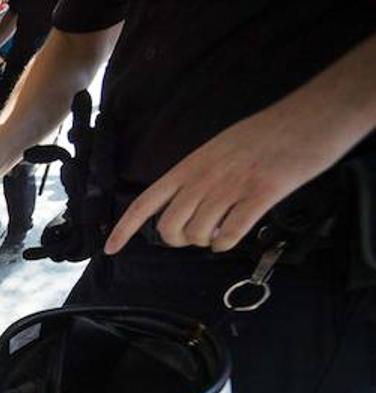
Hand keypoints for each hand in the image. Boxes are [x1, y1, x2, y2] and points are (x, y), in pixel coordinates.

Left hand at [105, 96, 353, 254]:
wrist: (312, 114)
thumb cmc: (267, 132)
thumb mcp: (219, 147)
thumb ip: (198, 175)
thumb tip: (184, 205)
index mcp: (190, 165)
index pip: (146, 201)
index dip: (124, 228)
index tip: (109, 249)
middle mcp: (204, 177)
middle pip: (169, 228)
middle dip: (180, 240)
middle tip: (199, 233)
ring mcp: (232, 186)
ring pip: (197, 234)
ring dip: (207, 240)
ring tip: (223, 227)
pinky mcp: (260, 195)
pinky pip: (230, 234)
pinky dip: (227, 242)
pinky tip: (234, 233)